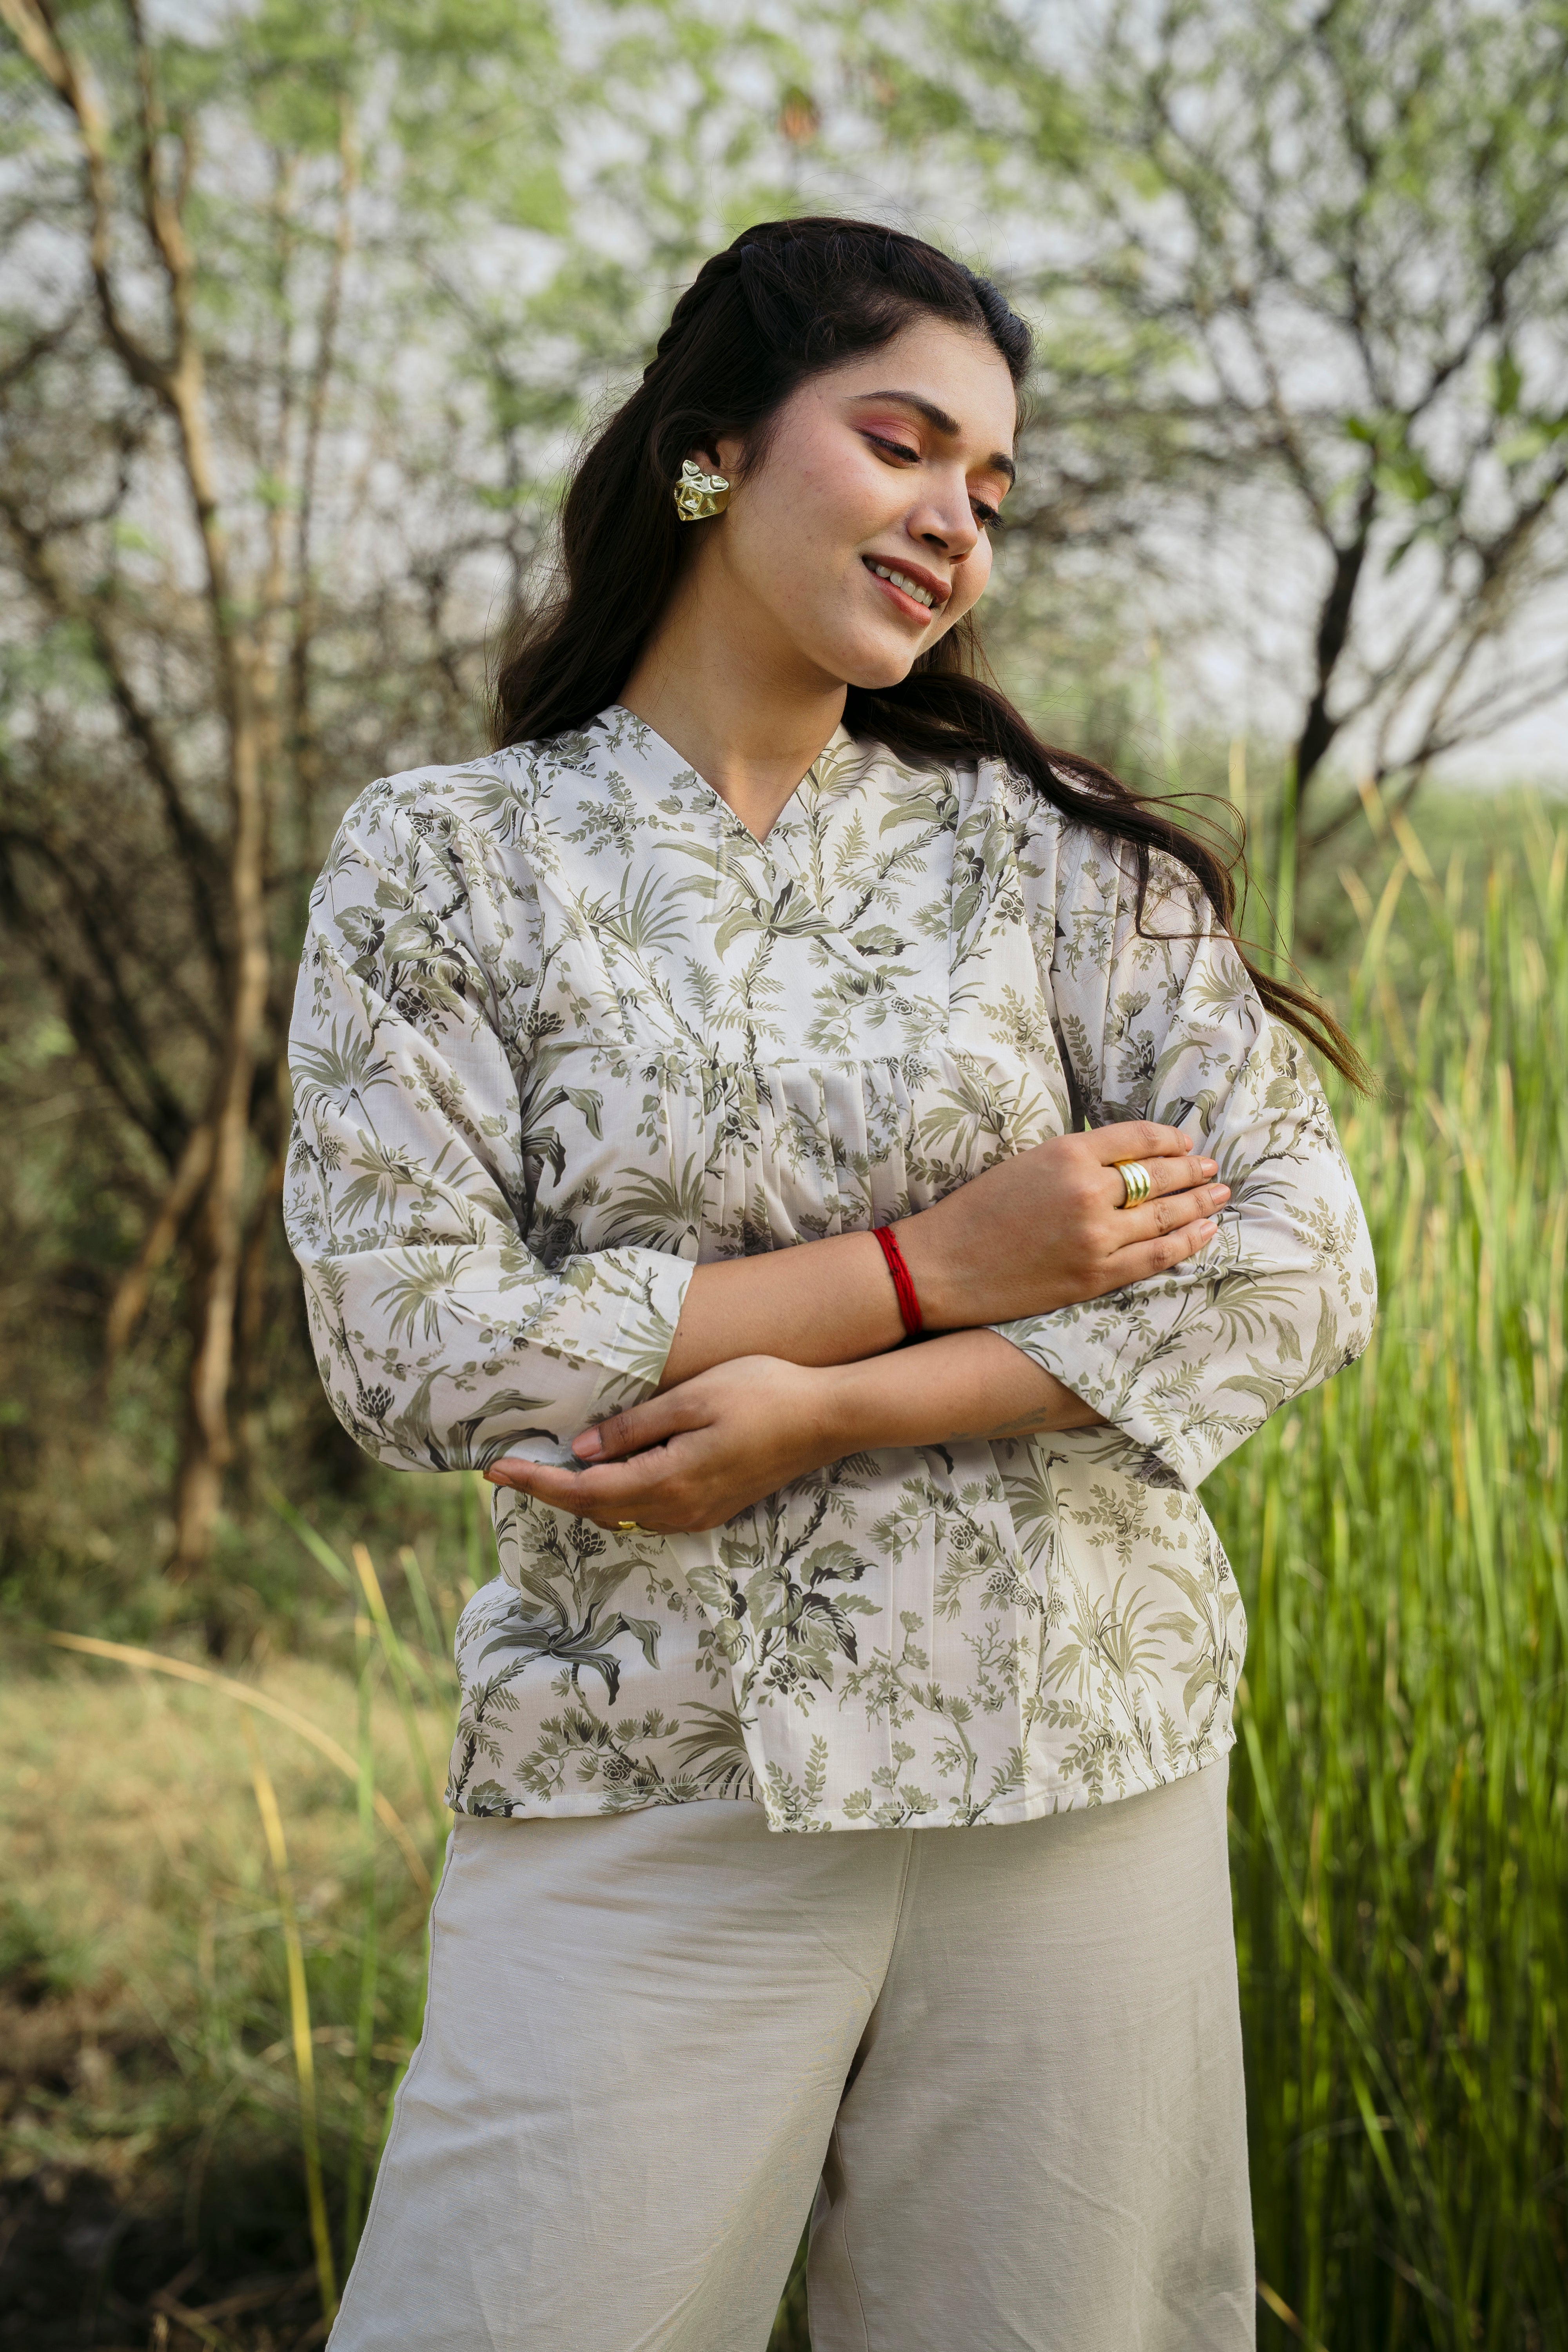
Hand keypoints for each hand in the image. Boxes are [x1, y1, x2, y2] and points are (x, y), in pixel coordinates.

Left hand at [484, 1357, 845, 1534]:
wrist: (827, 1418)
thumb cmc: (762, 1394)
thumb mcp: (691, 1399)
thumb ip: (634, 1428)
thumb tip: (582, 1452)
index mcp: (667, 1482)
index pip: (583, 1490)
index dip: (535, 1480)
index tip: (493, 1467)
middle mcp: (677, 1509)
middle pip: (595, 1510)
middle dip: (547, 1491)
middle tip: (507, 1467)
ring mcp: (697, 1513)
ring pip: (620, 1515)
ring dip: (579, 1497)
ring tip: (543, 1470)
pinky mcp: (711, 1506)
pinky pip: (647, 1512)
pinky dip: (613, 1497)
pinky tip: (602, 1476)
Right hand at [900, 1120, 1228, 1328]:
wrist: (941, 1266)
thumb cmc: (976, 1213)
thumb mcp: (1026, 1164)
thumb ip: (1076, 1159)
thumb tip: (1128, 1160)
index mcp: (1067, 1152)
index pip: (1139, 1138)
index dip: (1171, 1140)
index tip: (1186, 1143)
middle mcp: (1088, 1191)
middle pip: (1161, 1175)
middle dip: (1193, 1171)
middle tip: (1213, 1169)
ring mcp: (1096, 1237)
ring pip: (1166, 1216)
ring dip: (1199, 1205)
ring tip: (1219, 1197)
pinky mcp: (1095, 1276)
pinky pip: (1155, 1256)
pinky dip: (1186, 1243)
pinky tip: (1204, 1233)